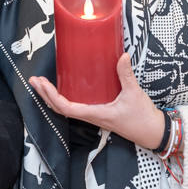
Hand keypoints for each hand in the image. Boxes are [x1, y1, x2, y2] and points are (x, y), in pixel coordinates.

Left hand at [29, 53, 164, 149]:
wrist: (153, 133)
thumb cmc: (143, 118)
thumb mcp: (135, 94)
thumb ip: (126, 75)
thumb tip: (122, 56)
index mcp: (96, 114)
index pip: (66, 108)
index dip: (52, 97)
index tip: (42, 84)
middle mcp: (91, 117)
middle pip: (60, 109)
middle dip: (45, 96)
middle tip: (34, 80)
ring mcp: (94, 116)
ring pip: (66, 110)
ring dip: (52, 98)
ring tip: (42, 84)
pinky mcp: (99, 113)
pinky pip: (76, 108)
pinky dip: (64, 99)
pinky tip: (63, 89)